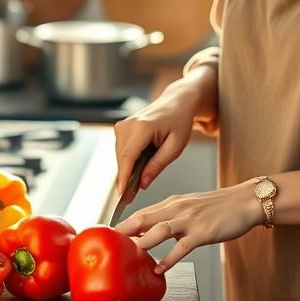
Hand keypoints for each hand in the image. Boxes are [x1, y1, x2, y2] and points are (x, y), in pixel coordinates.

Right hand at [113, 68, 211, 195]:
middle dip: (126, 178)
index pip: (128, 157)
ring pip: (120, 156)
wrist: (176, 102)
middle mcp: (128, 124)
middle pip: (122, 159)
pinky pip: (121, 150)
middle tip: (131, 198)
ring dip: (127, 170)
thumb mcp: (175, 147)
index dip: (124, 177)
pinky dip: (128, 161)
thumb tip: (142, 183)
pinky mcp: (121, 127)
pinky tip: (137, 168)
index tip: (121, 194)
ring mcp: (122, 124)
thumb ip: (157, 165)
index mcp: (143, 127)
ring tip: (137, 181)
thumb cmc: (179, 122)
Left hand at [114, 182, 263, 272]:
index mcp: (172, 203)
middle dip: (124, 229)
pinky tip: (159, 269)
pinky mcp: (202, 233)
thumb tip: (151, 230)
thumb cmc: (218, 207)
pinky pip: (182, 247)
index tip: (109, 233)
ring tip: (129, 254)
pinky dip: (169, 258)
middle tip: (109, 242)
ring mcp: (189, 220)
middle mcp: (177, 208)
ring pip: (159, 229)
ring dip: (143, 241)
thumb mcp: (189, 207)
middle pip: (144, 217)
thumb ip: (171, 217)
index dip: (124, 222)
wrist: (245, 201)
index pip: (142, 211)